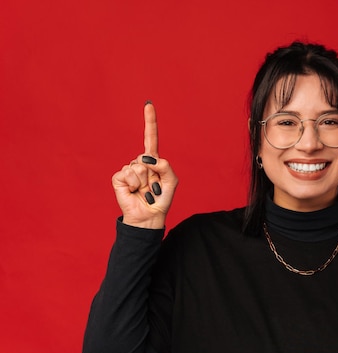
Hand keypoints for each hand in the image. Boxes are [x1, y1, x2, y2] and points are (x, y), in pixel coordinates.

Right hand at [111, 102, 177, 228]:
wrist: (148, 216)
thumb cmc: (161, 199)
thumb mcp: (172, 181)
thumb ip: (165, 166)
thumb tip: (146, 159)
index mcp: (153, 161)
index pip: (151, 137)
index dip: (150, 121)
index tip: (148, 104)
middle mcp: (140, 163)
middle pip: (146, 157)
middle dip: (152, 174)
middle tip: (152, 188)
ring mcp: (128, 170)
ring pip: (137, 167)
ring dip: (143, 182)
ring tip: (144, 191)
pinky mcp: (118, 178)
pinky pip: (127, 174)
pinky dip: (132, 185)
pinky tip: (133, 191)